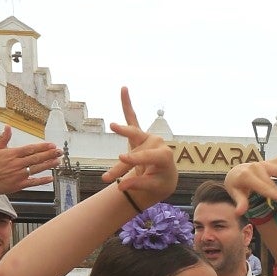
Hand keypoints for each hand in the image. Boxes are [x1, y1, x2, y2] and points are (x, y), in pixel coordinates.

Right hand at [0, 126, 61, 197]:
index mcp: (12, 154)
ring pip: (37, 169)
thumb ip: (3, 138)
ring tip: (58, 161)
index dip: (42, 147)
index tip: (51, 145)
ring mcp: (19, 175)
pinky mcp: (19, 185)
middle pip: (37, 158)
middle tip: (59, 152)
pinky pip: (33, 182)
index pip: (31, 149)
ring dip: (49, 165)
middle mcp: (17, 164)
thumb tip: (8, 127)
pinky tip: (50, 178)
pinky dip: (42, 180)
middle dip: (50, 154)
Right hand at [103, 89, 179, 208]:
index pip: (149, 157)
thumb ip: (138, 184)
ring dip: (121, 131)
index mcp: (164, 156)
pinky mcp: (138, 135)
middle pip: (138, 151)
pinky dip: (127, 104)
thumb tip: (120, 186)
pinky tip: (124, 89)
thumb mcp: (153, 186)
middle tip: (119, 161)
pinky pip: (132, 117)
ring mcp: (147, 137)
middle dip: (126, 161)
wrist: (164, 175)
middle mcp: (157, 143)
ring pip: (131, 136)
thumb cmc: (160, 181)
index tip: (122, 159)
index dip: (136, 158)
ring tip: (112, 125)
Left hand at [224, 144, 276, 217]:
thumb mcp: (234, 193)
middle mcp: (256, 167)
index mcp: (247, 175)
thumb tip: (239, 212)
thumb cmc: (236, 185)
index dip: (274, 194)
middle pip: (272, 183)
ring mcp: (264, 164)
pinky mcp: (270, 163)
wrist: (235, 173)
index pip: (263, 188)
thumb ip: (240, 202)